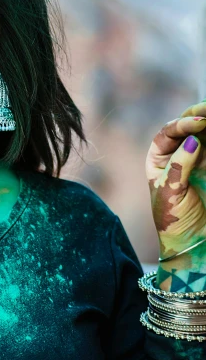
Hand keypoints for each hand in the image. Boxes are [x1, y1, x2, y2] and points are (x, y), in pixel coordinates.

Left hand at [146, 101, 205, 278]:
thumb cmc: (173, 221)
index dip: (182, 124)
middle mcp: (178, 154)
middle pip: (187, 127)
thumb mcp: (171, 193)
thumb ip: (181, 166)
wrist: (193, 244)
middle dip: (198, 115)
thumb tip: (193, 140)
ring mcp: (198, 159)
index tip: (199, 124)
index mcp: (158, 159)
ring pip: (205, 134)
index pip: (167, 133)